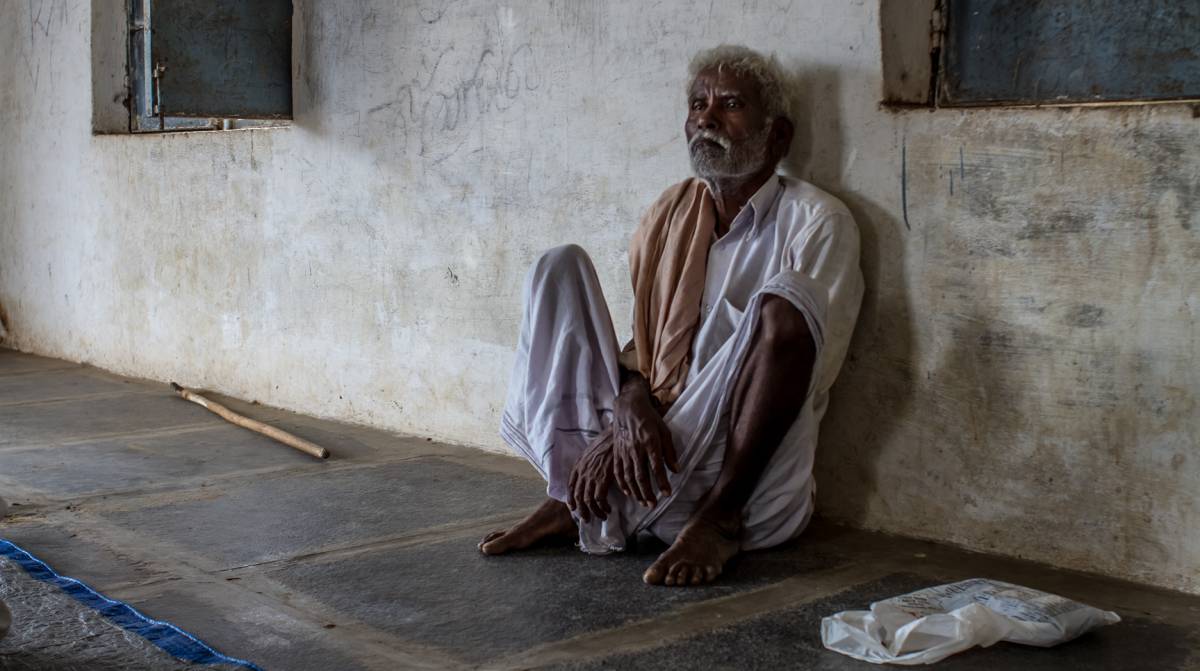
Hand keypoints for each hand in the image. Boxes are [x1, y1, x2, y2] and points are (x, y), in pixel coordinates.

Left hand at [567, 428, 615, 521]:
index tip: (574, 508)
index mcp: (578, 465)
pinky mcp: (602, 479)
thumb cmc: (607, 442)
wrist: (615, 436)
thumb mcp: (591, 452)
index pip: (570, 487)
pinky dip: (603, 507)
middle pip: (577, 497)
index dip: (571, 500)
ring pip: (587, 501)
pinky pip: (599, 500)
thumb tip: (590, 473)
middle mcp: (582, 472)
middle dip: (582, 511)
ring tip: (601, 516)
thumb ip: (587, 464)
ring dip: (594, 512)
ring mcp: (591, 476)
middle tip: (587, 519)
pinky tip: (608, 509)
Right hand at [613, 388, 679, 506]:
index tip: (667, 494)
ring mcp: (624, 451)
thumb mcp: (665, 432)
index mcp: (650, 443)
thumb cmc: (650, 419)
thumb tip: (676, 470)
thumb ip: (670, 452)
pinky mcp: (617, 452)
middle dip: (647, 493)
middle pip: (641, 476)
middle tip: (652, 505)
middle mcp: (636, 449)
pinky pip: (618, 471)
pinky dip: (622, 484)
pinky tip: (628, 492)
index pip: (657, 468)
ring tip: (643, 502)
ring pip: (628, 477)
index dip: (662, 483)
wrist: (628, 407)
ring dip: (636, 492)